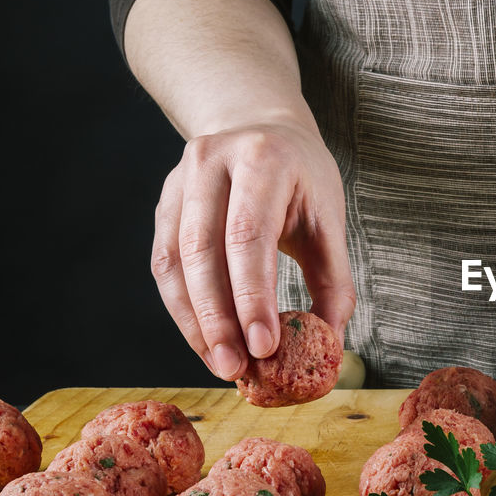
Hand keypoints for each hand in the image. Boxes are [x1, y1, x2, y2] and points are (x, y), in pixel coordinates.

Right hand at [150, 122, 355, 380]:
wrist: (260, 128)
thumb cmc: (302, 180)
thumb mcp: (328, 219)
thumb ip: (333, 281)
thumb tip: (329, 345)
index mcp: (262, 159)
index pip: (248, 236)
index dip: (251, 296)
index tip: (264, 347)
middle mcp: (210, 163)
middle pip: (203, 250)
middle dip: (218, 318)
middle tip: (236, 367)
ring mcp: (178, 180)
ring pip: (174, 261)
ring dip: (195, 320)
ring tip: (221, 363)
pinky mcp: (163, 203)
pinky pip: (163, 263)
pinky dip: (183, 307)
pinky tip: (204, 339)